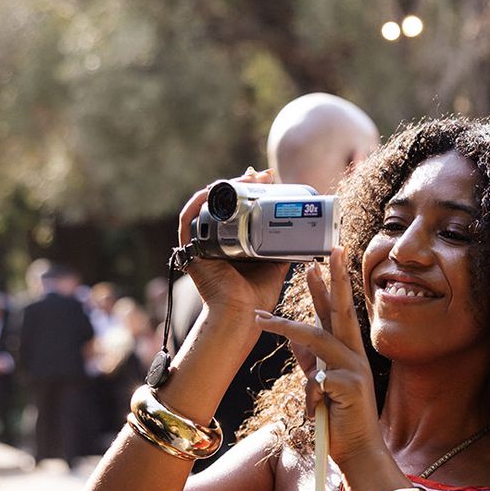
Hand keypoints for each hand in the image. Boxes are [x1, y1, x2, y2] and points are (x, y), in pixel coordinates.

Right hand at [177, 167, 289, 315]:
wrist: (240, 315)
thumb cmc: (255, 299)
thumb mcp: (275, 268)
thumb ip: (282, 251)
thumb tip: (301, 236)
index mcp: (232, 246)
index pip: (240, 211)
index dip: (252, 192)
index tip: (269, 180)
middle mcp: (215, 243)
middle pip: (225, 205)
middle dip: (243, 185)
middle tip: (263, 175)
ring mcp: (202, 245)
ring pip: (208, 207)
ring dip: (225, 188)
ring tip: (246, 178)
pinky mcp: (191, 251)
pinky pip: (188, 221)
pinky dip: (197, 203)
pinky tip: (212, 191)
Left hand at [254, 245, 382, 468]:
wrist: (358, 452)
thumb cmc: (340, 419)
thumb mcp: (320, 386)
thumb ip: (310, 362)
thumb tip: (293, 338)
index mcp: (348, 353)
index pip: (336, 313)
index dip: (328, 286)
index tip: (319, 260)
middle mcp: (355, 356)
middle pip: (341, 310)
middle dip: (333, 279)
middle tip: (327, 251)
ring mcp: (356, 370)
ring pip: (318, 339)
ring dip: (287, 327)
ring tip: (260, 319)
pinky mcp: (352, 388)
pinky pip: (318, 381)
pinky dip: (310, 396)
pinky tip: (315, 411)